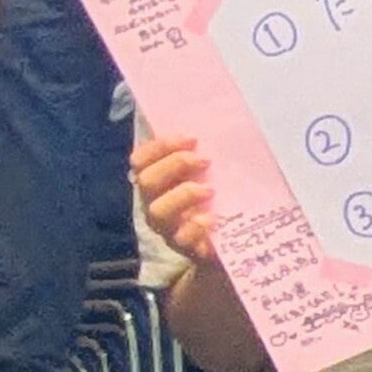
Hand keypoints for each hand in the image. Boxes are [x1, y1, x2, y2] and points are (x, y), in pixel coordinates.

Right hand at [132, 132, 221, 272]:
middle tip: (204, 160)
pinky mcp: (186, 248)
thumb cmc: (217, 199)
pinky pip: (182, 239)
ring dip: (183, 194)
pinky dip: (196, 226)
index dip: (160, 146)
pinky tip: (212, 218)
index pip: (140, 160)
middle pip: (146, 181)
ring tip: (209, 190)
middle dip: (173, 165)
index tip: (191, 139)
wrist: (232, 241)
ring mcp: (167, 228)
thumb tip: (214, 123)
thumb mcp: (206, 173)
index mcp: (155, 181)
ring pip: (158, 210)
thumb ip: (199, 155)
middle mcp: (154, 203)